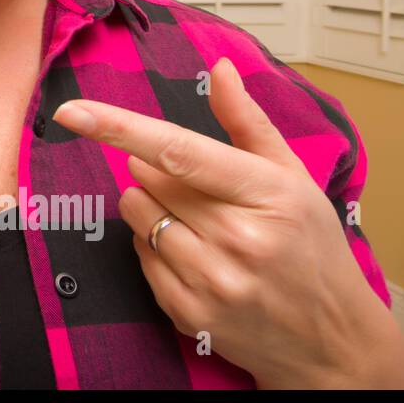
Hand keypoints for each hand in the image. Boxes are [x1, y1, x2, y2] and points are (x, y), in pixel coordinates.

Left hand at [51, 56, 403, 387]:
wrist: (330, 334)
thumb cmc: (309, 243)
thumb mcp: (292, 175)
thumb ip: (247, 120)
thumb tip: (220, 68)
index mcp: (266, 193)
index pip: (178, 151)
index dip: (119, 127)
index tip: (73, 111)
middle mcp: (238, 239)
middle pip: (148, 179)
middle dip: (158, 173)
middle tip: (199, 191)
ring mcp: (212, 280)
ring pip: (136, 214)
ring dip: (151, 208)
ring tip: (198, 223)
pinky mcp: (188, 311)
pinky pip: (138, 255)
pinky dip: (154, 245)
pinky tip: (193, 254)